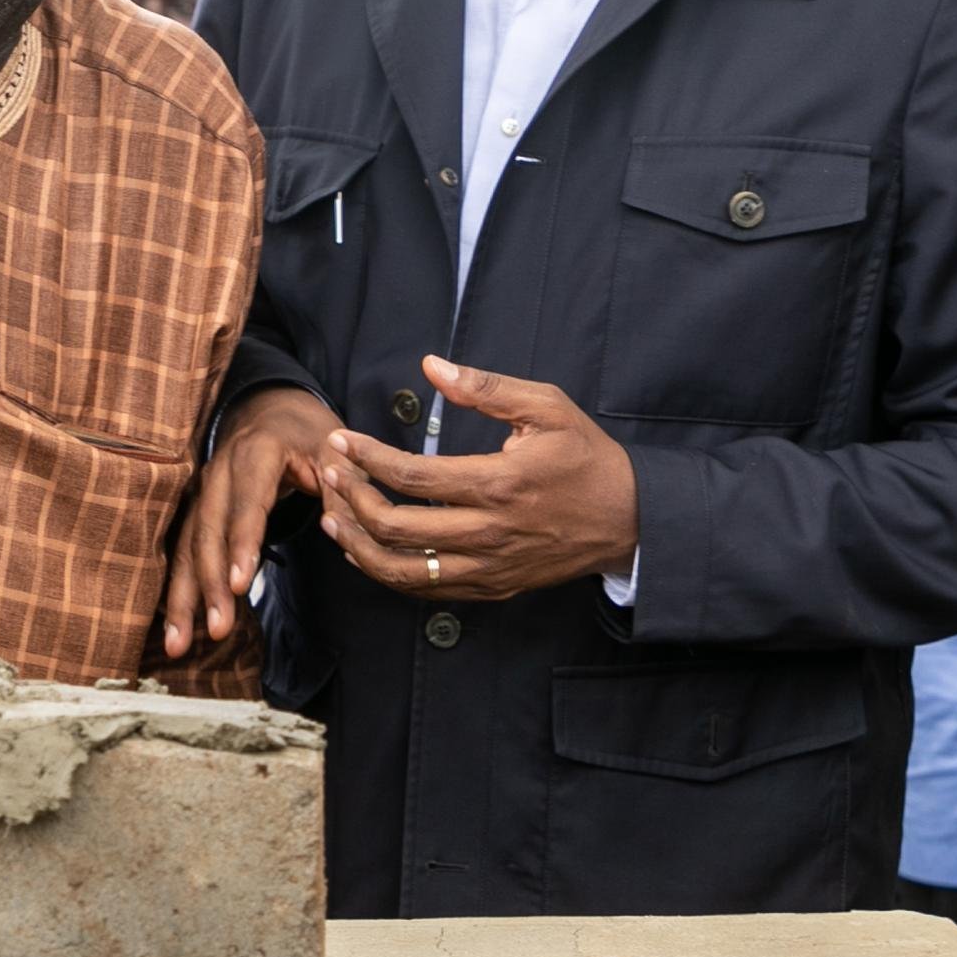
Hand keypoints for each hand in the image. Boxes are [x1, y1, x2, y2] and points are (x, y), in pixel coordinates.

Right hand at [163, 385, 338, 657]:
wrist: (271, 407)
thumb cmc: (307, 432)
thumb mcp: (335, 447)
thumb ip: (342, 486)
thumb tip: (343, 526)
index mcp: (256, 452)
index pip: (248, 502)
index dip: (241, 542)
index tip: (238, 583)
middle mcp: (219, 472)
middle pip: (208, 531)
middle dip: (209, 584)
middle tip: (217, 629)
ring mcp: (202, 493)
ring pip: (187, 546)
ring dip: (183, 597)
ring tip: (178, 643)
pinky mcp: (197, 511)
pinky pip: (184, 551)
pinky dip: (180, 589)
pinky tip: (177, 627)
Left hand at [311, 357, 634, 598]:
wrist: (628, 520)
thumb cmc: (586, 458)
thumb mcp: (547, 407)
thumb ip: (486, 388)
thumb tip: (432, 365)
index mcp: (499, 484)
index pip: (411, 476)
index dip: (365, 459)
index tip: (340, 440)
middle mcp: (489, 533)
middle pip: (395, 527)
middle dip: (349, 496)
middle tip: (328, 471)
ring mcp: (488, 568)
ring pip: (401, 570)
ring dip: (357, 543)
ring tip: (332, 513)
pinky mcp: (491, 588)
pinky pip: (425, 591)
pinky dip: (385, 572)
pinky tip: (365, 548)